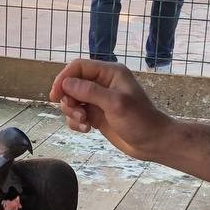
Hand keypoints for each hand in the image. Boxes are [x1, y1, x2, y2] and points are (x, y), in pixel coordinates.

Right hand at [49, 58, 173, 160]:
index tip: (56, 95)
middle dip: (68, 99)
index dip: (64, 78)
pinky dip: (76, 122)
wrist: (153, 143)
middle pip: (72, 83)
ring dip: (71, 112)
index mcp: (110, 73)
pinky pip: (76, 114)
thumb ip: (90, 92)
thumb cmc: (140, 121)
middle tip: (75, 113)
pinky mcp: (96, 115)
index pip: (79, 67)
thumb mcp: (116, 103)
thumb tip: (66, 83)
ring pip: (72, 100)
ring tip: (83, 123)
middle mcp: (103, 83)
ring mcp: (98, 100)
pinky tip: (86, 130)